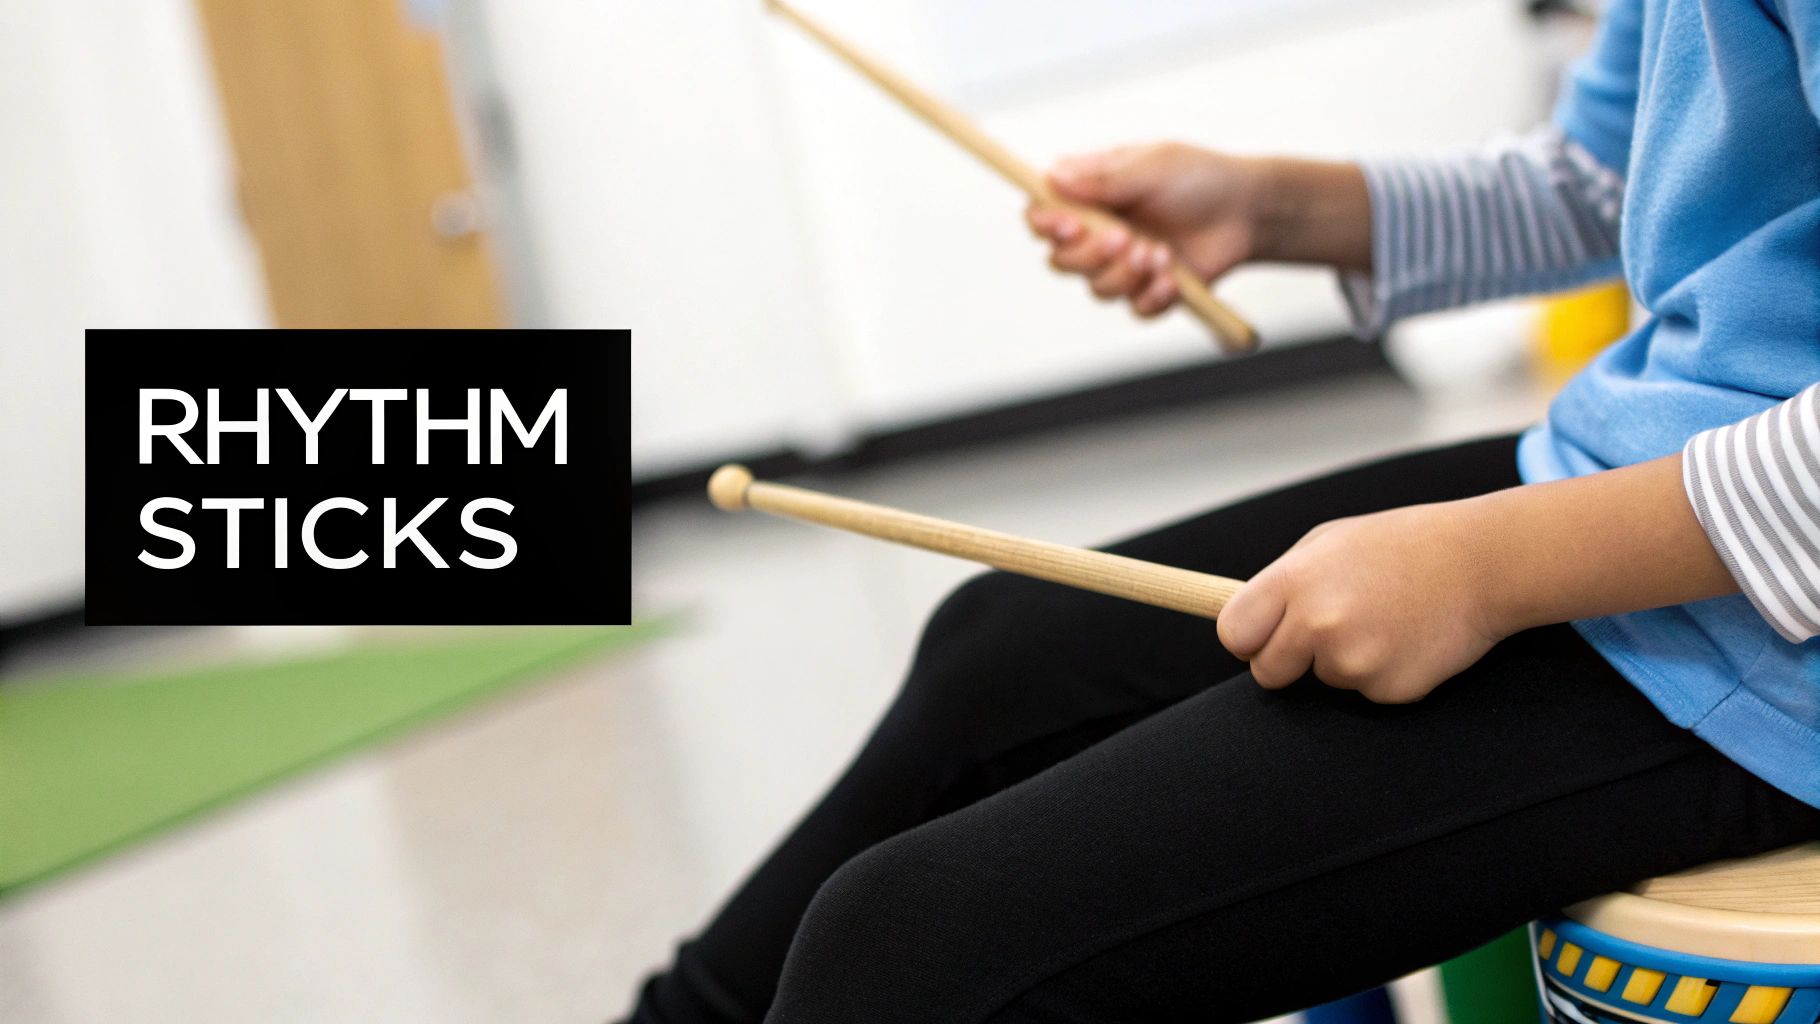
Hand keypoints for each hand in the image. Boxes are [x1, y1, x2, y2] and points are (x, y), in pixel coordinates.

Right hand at [1025, 143, 1267, 317]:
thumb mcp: (1153, 167)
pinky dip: (1153, 295)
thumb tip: (1055, 177)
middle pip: (1060, 261)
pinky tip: (1174, 276)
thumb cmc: (1199, 178)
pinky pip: (1134, 308)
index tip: (1070, 224)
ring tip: (1161, 253)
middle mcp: (1097, 233)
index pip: (1042, 216)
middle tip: (1125, 238)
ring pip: (1097, 289)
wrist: (1248, 212)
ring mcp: (1121, 265)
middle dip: (1090, 255)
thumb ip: (1104, 178)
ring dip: (1126, 274)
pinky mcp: (1148, 291)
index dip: (1044, 225)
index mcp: (1089, 196)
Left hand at [1216, 501, 1506, 703]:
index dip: (1247, 639)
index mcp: (1294, 581)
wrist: (1483, 562)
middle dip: (1287, 660)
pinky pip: (1366, 692)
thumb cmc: (1401, 545)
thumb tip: (1247, 619)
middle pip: (1267, 673)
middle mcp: (1318, 623)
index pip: (1234, 633)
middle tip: (1327, 631)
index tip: (1261, 637)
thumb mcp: (1330, 542)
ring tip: (1384, 619)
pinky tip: (1408, 639)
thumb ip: (1284, 581)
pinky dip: (1382, 673)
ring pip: (1323, 679)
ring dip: (1344, 660)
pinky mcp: (1389, 689)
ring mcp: (1354, 660)